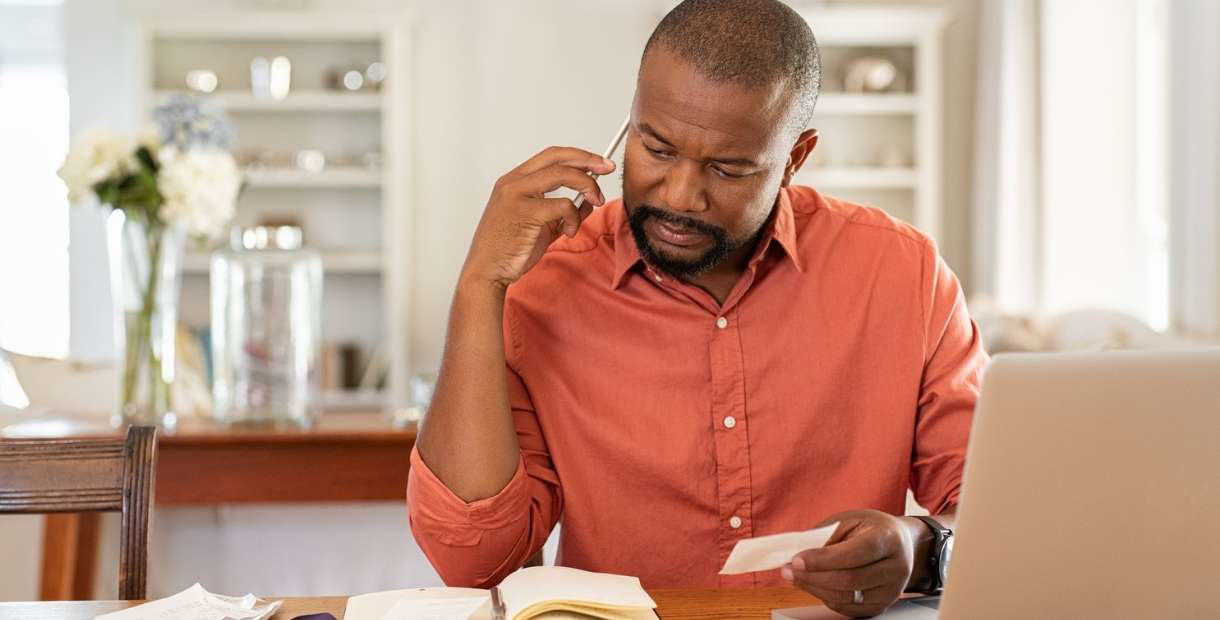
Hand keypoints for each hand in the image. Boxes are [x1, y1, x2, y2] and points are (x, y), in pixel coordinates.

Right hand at [461, 146, 615, 289]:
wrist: (487, 272)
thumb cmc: (509, 250)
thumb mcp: (542, 227)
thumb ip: (563, 212)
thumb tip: (588, 201)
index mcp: (514, 181)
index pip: (550, 157)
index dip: (578, 156)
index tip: (599, 163)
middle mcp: (513, 182)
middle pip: (557, 157)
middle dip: (588, 160)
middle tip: (607, 168)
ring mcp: (517, 195)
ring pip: (563, 175)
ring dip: (587, 186)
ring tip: (595, 202)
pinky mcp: (525, 212)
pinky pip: (563, 205)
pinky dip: (574, 218)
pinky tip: (569, 232)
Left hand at [781, 510, 917, 617]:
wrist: (901, 545)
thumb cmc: (872, 529)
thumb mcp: (849, 520)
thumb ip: (824, 536)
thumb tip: (796, 553)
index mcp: (888, 539)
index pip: (854, 554)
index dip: (822, 559)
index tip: (796, 559)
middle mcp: (895, 567)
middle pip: (849, 580)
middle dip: (813, 576)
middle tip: (788, 569)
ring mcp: (891, 590)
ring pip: (846, 597)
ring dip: (814, 588)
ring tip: (795, 577)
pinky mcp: (881, 605)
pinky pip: (847, 608)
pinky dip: (825, 597)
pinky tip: (813, 585)